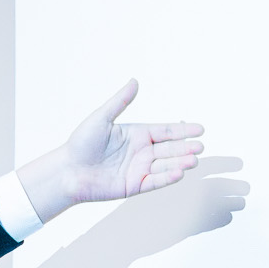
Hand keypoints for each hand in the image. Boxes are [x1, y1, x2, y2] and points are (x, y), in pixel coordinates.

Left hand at [16, 80, 203, 221]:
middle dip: (186, 148)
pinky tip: (179, 173)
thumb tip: (134, 81)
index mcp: (137, 135)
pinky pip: (155, 181)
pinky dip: (167, 177)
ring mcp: (139, 170)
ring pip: (166, 166)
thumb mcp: (101, 118)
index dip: (183, 130)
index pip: (166, 131)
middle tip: (201, 146)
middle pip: (170, 149)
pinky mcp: (134, 186)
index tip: (200, 129)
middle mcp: (141, 152)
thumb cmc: (81, 143)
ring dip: (181, 163)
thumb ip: (120, 101)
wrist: (67, 171)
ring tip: (194, 160)